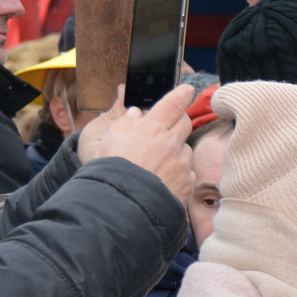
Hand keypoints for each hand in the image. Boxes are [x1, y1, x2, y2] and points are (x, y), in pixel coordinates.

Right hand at [80, 84, 196, 203]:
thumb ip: (124, 123)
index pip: (172, 103)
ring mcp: (182, 164)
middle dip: (178, 121)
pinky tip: (162, 180)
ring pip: (186, 149)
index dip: (181, 93)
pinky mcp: (187, 183)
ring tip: (156, 163)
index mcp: (152, 128)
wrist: (123, 207)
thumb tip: (135, 113)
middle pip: (184, 123)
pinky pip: (187, 171)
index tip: (187, 88)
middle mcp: (172, 143)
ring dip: (176, 150)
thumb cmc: (111, 171)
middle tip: (165, 127)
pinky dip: (178, 172)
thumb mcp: (108, 140)